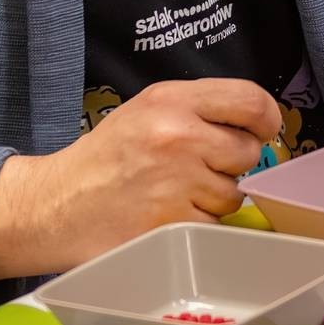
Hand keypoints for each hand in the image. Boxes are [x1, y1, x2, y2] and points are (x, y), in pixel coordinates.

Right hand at [0, 78, 279, 279]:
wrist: (56, 205)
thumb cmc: (106, 158)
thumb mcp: (147, 110)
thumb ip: (201, 109)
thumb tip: (257, 123)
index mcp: (172, 100)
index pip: (251, 100)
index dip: (267, 118)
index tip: (263, 130)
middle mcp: (178, 135)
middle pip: (248, 151)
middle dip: (232, 164)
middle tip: (199, 168)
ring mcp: (176, 181)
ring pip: (234, 192)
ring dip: (214, 198)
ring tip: (176, 192)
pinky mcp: (173, 222)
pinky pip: (214, 224)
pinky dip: (198, 224)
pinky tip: (168, 214)